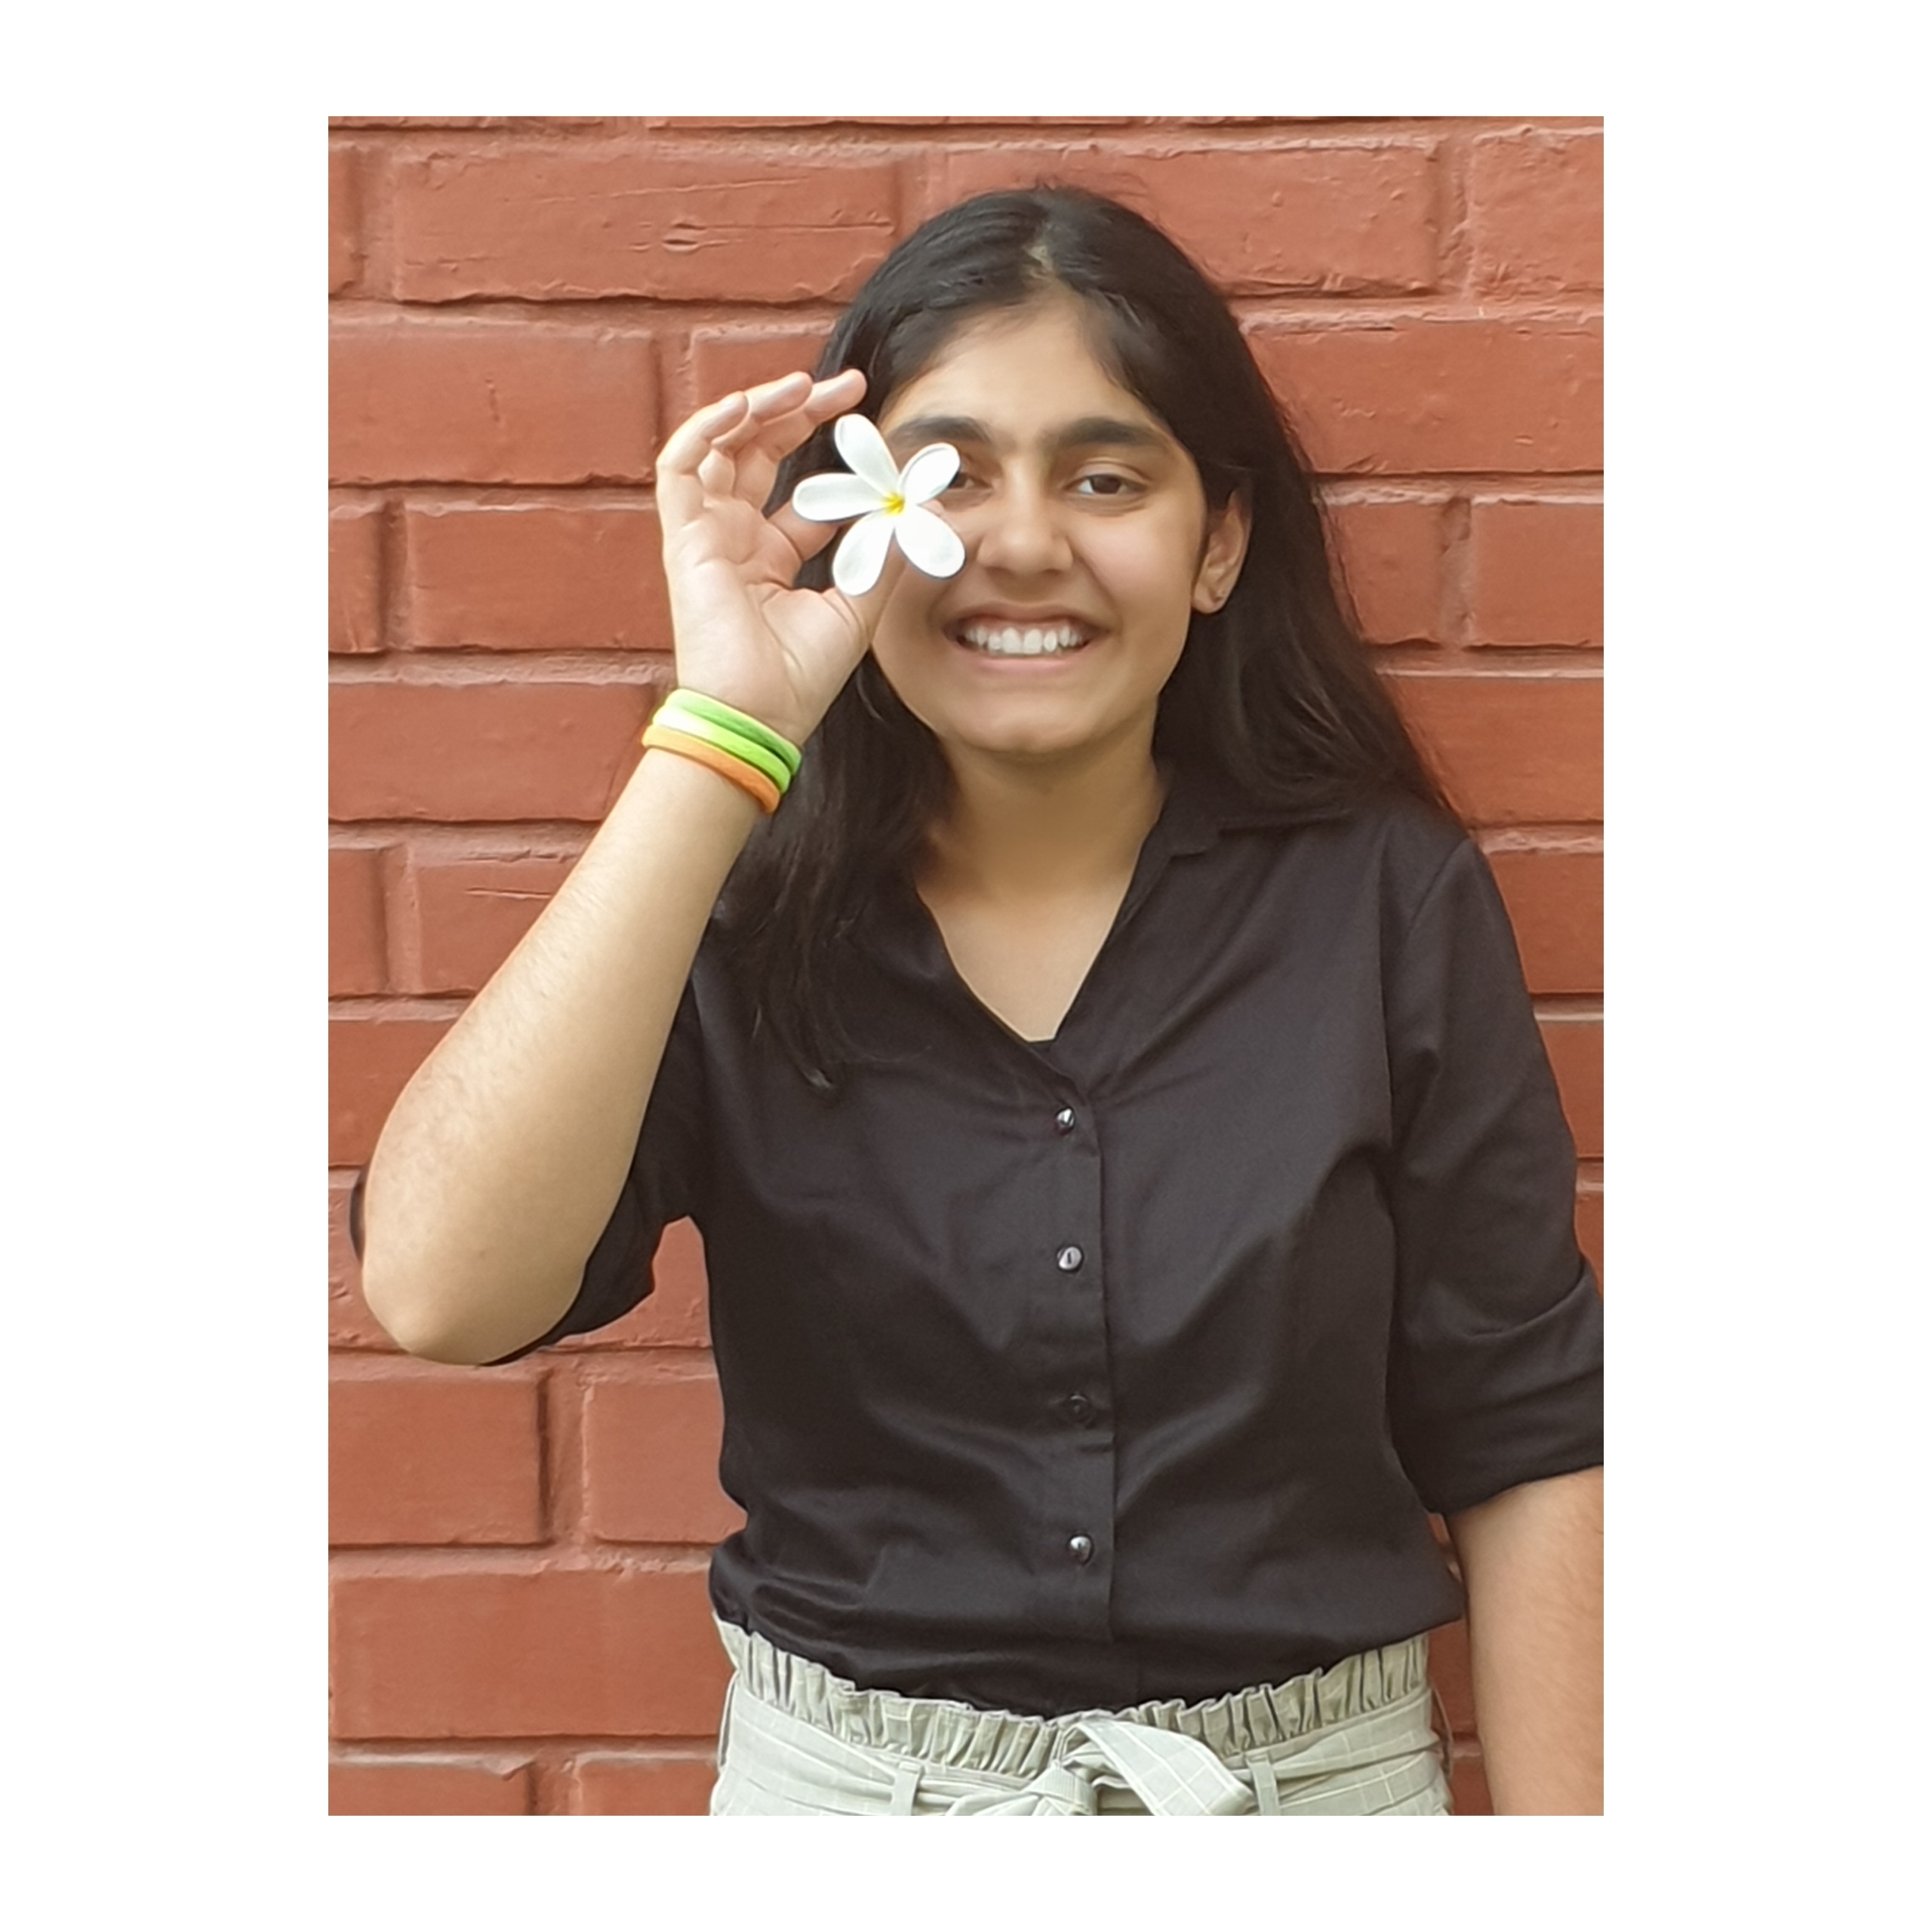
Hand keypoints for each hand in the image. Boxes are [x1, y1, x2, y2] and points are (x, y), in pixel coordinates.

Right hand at [654, 369, 902, 746]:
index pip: (803, 492)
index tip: (878, 432)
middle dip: (801, 413)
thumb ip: (886, 556)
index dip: (838, 458)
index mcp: (772, 558)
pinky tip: (746, 405)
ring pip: (720, 447)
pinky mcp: (683, 537)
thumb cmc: (798, 678)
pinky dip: (707, 428)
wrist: (757, 716)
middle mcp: (735, 540)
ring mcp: (706, 536)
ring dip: (757, 408)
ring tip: (800, 385)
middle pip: (760, 454)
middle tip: (850, 386)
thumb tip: (924, 507)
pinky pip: (681, 465)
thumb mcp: (857, 607)